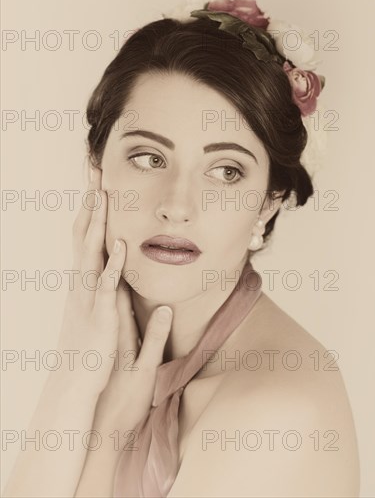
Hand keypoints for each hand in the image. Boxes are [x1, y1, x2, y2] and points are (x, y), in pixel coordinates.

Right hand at [56, 166, 172, 400]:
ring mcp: (90, 296)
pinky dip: (112, 264)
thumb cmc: (92, 344)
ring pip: (91, 252)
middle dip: (90, 202)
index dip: (91, 207)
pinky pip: (106, 286)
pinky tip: (121, 246)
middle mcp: (83, 281)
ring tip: (103, 195)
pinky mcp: (101, 315)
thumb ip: (108, 283)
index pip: (86, 233)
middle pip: (85, 233)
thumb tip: (117, 264)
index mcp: (86, 278)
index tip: (97, 180)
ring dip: (97, 223)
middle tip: (95, 171)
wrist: (77, 379)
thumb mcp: (98, 306)